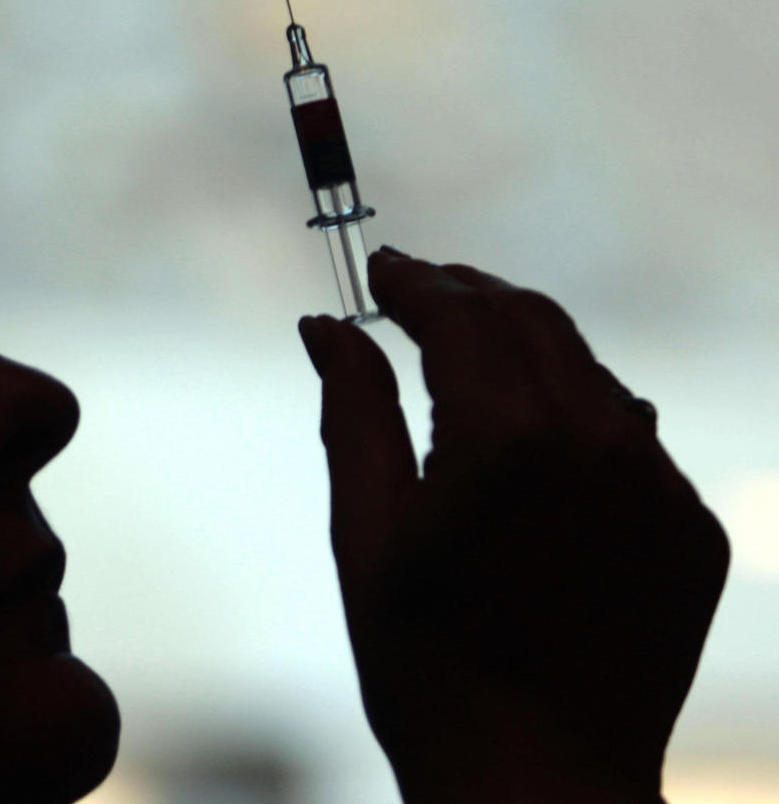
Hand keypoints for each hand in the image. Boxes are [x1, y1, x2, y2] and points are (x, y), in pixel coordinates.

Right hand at [299, 249, 728, 803]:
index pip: (457, 316)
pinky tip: (535, 425)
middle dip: (467, 293)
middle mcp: (599, 443)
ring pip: (587, 367)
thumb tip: (326, 325)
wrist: (537, 787)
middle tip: (417, 287)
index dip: (412, 282)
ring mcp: (660, 485)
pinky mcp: (693, 526)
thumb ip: (352, 413)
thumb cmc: (424, 668)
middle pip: (529, 320)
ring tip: (467, 343)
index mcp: (505, 440)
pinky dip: (577, 408)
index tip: (379, 266)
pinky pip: (632, 433)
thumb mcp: (365, 536)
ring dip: (522, 342)